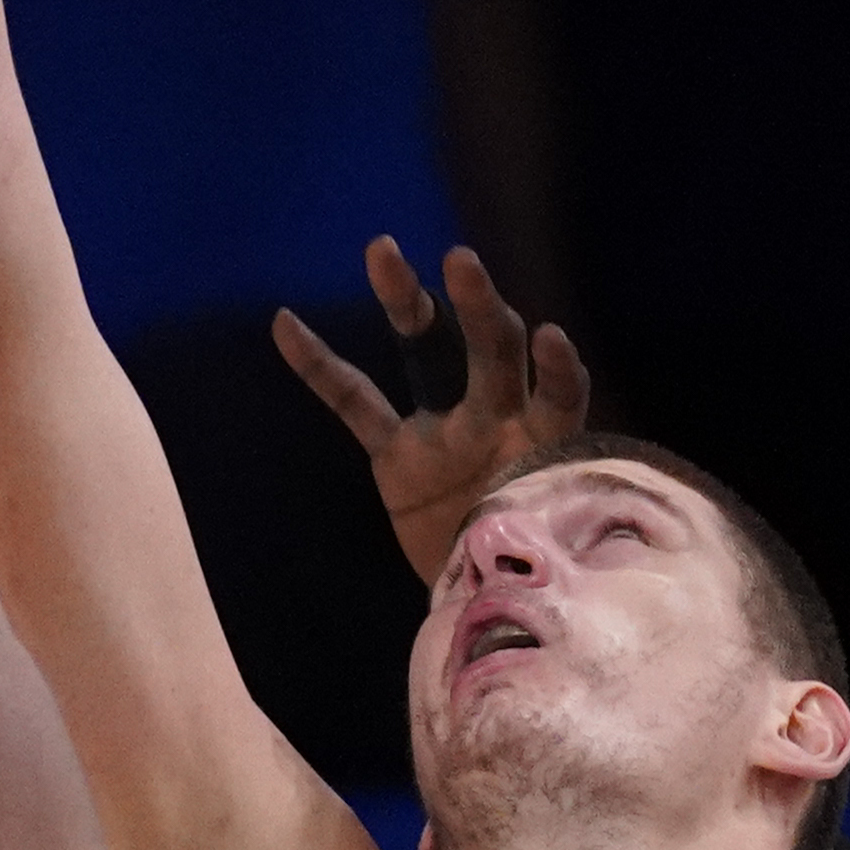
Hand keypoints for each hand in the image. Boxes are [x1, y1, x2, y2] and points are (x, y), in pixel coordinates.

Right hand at [273, 238, 593, 587]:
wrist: (489, 599)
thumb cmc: (533, 567)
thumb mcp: (554, 549)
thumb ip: (549, 524)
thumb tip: (564, 547)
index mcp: (546, 441)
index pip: (559, 392)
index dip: (555, 368)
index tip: (549, 338)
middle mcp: (499, 420)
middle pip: (493, 350)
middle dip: (478, 307)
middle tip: (460, 263)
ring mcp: (444, 432)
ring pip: (426, 353)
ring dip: (406, 301)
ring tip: (383, 250)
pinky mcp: (397, 456)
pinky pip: (355, 403)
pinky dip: (321, 367)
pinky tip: (285, 323)